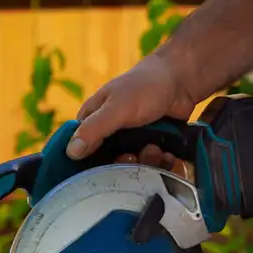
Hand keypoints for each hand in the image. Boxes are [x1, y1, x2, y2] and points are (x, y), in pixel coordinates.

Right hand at [67, 53, 196, 167]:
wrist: (182, 79)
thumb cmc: (144, 86)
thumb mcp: (116, 108)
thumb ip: (94, 129)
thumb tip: (70, 153)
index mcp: (91, 120)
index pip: (78, 150)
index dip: (86, 165)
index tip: (101, 173)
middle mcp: (107, 132)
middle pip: (106, 164)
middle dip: (122, 165)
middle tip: (135, 156)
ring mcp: (129, 140)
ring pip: (130, 166)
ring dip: (144, 163)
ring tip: (155, 150)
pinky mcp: (148, 145)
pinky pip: (149, 164)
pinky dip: (158, 162)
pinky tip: (166, 154)